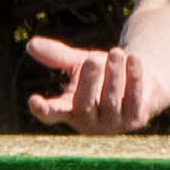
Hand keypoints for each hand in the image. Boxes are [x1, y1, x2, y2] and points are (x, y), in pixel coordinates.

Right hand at [24, 37, 158, 134]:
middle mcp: (89, 122)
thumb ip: (56, 56)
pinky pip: (134, 98)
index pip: (52, 114)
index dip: (43, 110)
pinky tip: (133, 58)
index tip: (34, 100)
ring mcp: (113, 123)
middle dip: (89, 82)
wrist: (139, 80)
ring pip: (111, 101)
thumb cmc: (102, 73)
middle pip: (84, 105)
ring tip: (115, 52)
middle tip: (92, 60)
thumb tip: (30, 45)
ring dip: (114, 75)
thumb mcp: (78, 63)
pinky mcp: (136, 119)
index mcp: (69, 110)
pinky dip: (133, 77)